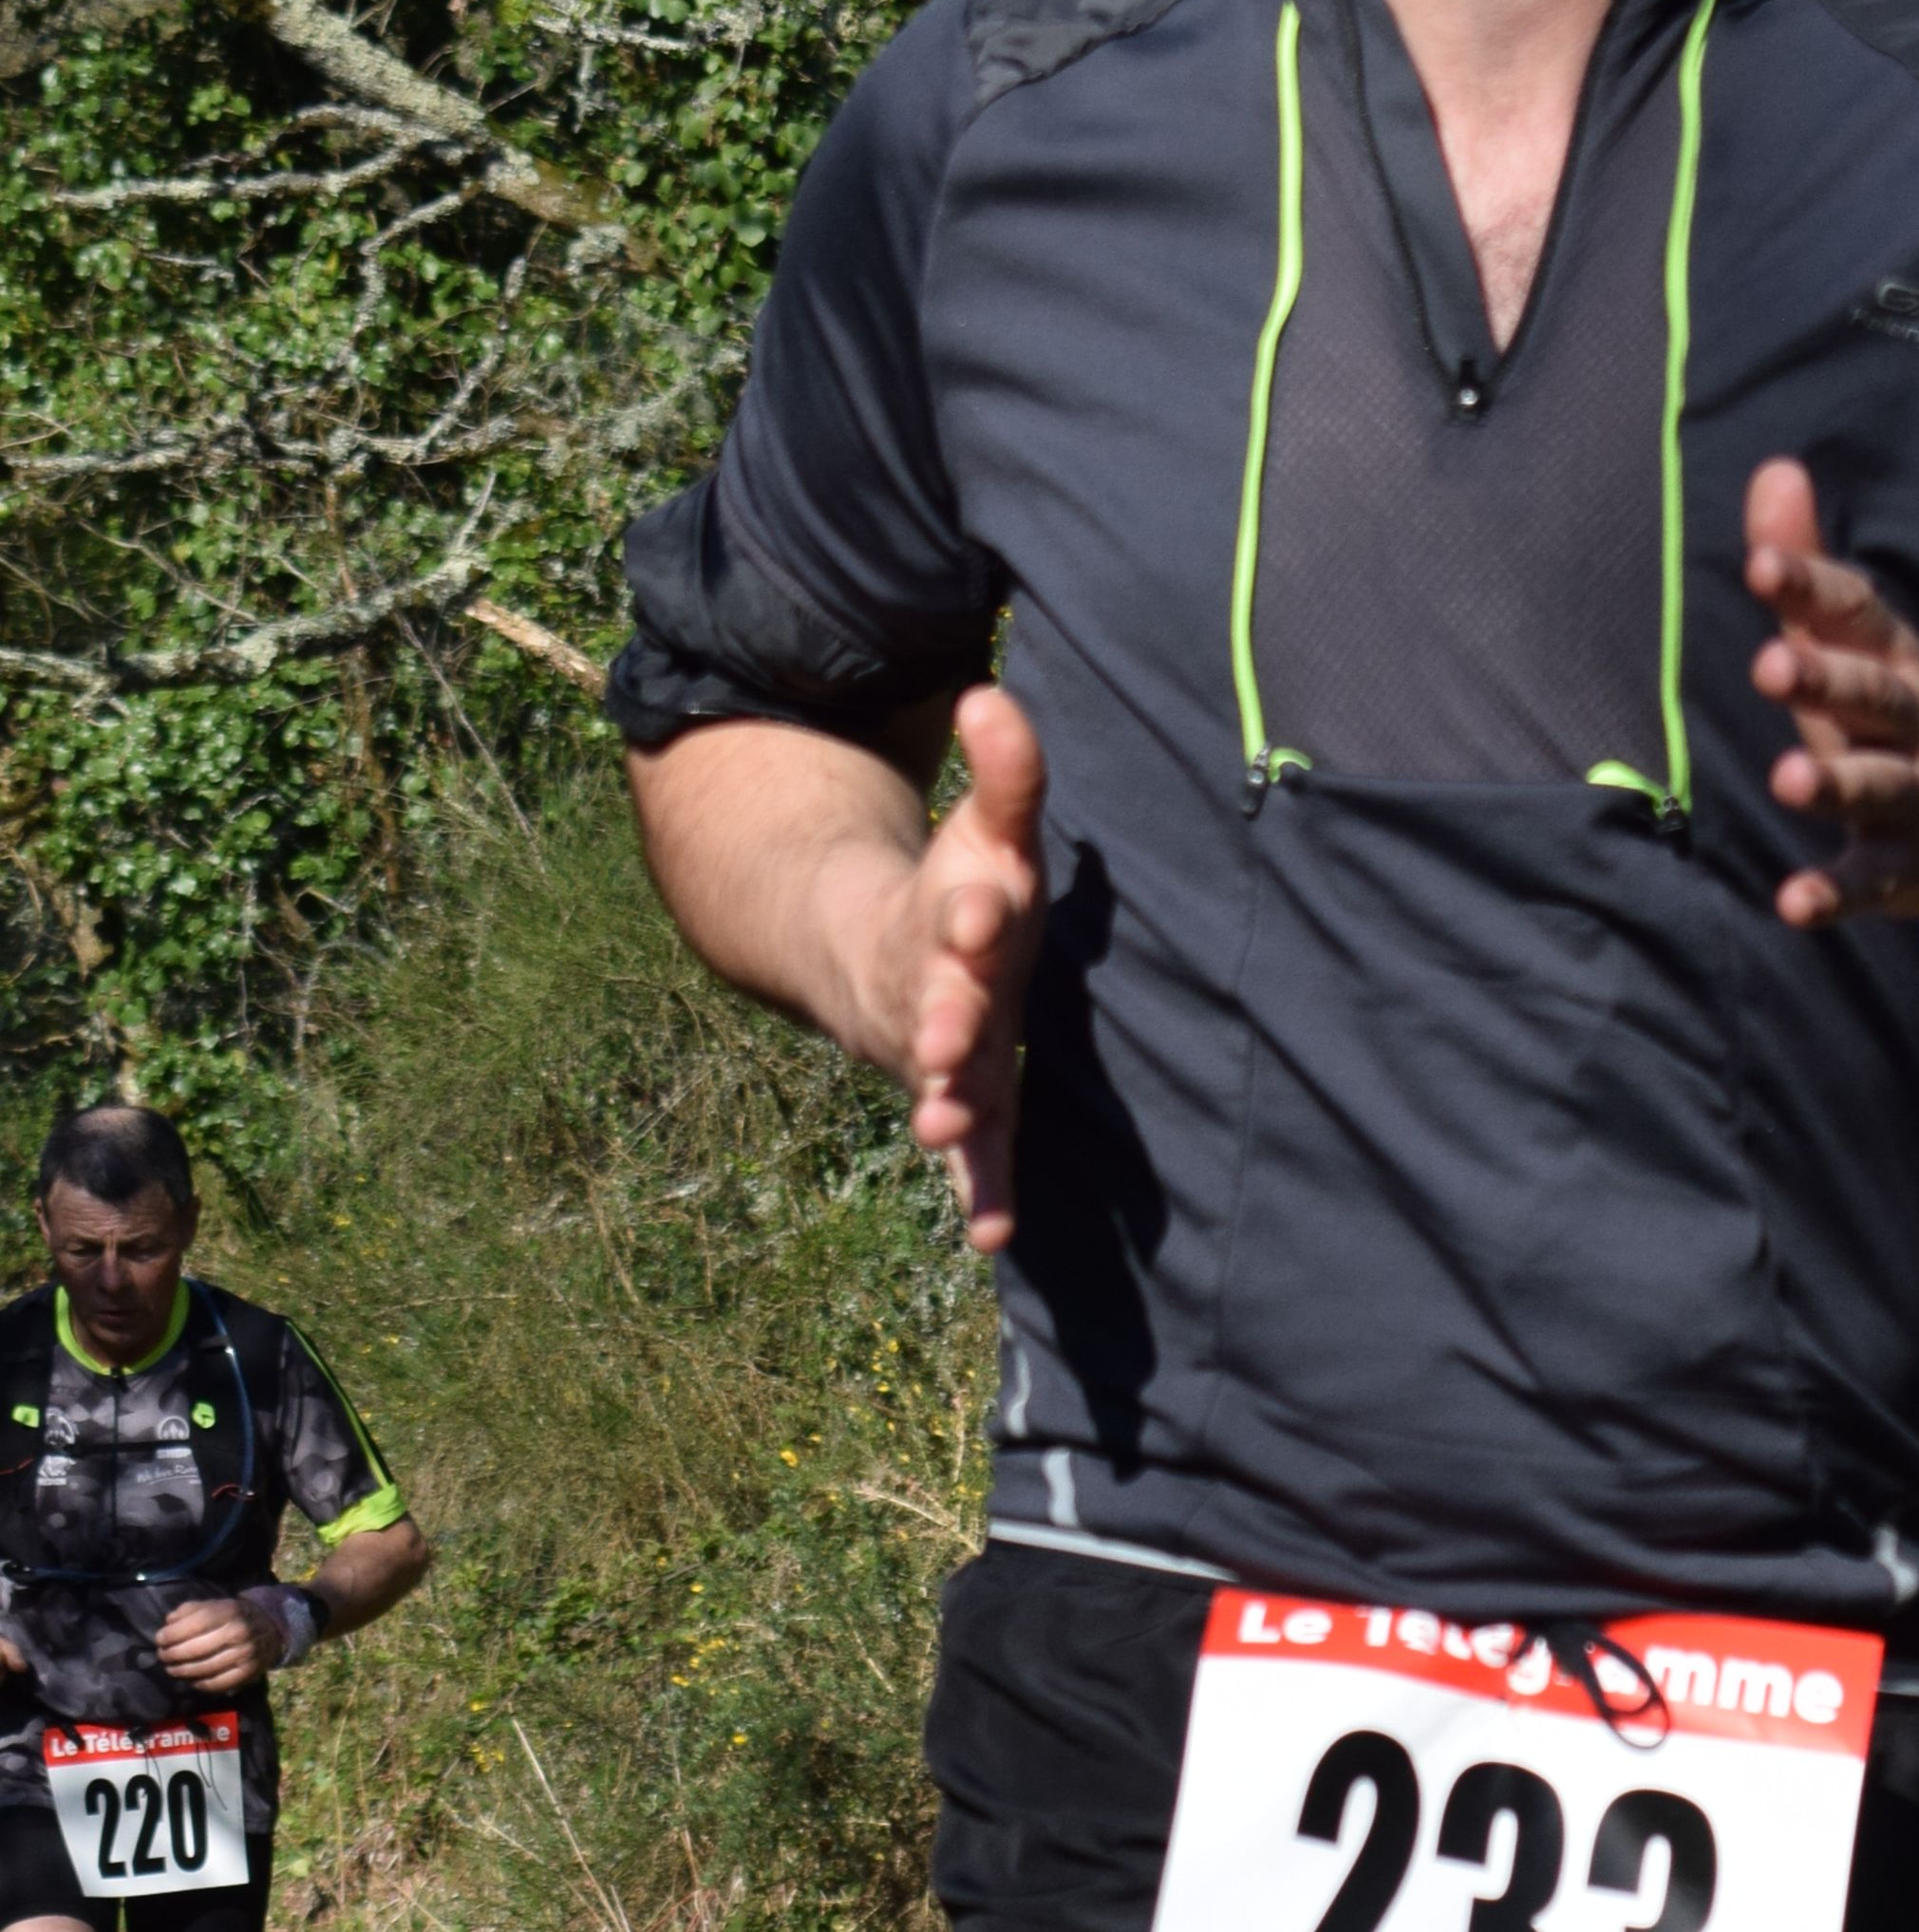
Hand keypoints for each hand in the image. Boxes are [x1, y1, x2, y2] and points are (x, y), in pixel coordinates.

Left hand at [154, 1590, 284, 1696]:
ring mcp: (245, 1655)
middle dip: (173, 1655)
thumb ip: (188, 1611)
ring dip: (183, 1671)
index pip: (193, 1625)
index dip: (171, 1635)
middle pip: (196, 1649)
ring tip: (172, 1669)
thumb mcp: (212, 1605)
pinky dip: (201, 1684)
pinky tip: (191, 1680)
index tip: (159, 1639)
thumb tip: (168, 1624)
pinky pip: (219, 1683)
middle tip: (163, 1656)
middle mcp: (238, 1633)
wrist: (270, 1627)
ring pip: (205, 1668)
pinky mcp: (248, 1673)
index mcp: (228, 1612)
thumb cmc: (232, 1616)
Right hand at [861, 681, 1045, 1252]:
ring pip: (946, 1085)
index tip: (977, 910)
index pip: (962, 913)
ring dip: (948, 1108)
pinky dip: (980, 1192)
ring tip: (943, 1132)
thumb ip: (1007, 773)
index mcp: (955, 921)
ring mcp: (949, 1057)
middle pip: (942, 1007)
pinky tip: (992, 1235)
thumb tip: (991, 695)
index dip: (970, 913)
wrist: (899, 967)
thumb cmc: (967, 895)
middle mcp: (943, 994)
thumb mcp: (992, 831)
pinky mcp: (967, 1106)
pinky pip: (975, 1155)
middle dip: (944, 1020)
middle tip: (946, 1041)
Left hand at [1745, 459, 1918, 934]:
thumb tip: (1773, 470)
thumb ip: (1810, 573)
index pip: (1858, 615)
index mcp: (1896, 662)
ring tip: (1784, 780)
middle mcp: (1912, 725)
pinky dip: (1832, 895)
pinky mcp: (1903, 869)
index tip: (1762, 564)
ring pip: (1876, 787)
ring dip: (1833, 784)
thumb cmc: (1896, 721)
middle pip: (1873, 697)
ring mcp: (1913, 798)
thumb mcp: (1859, 649)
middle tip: (1771, 666)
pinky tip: (1792, 904)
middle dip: (1825, 680)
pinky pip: (1868, 883)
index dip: (1813, 588)